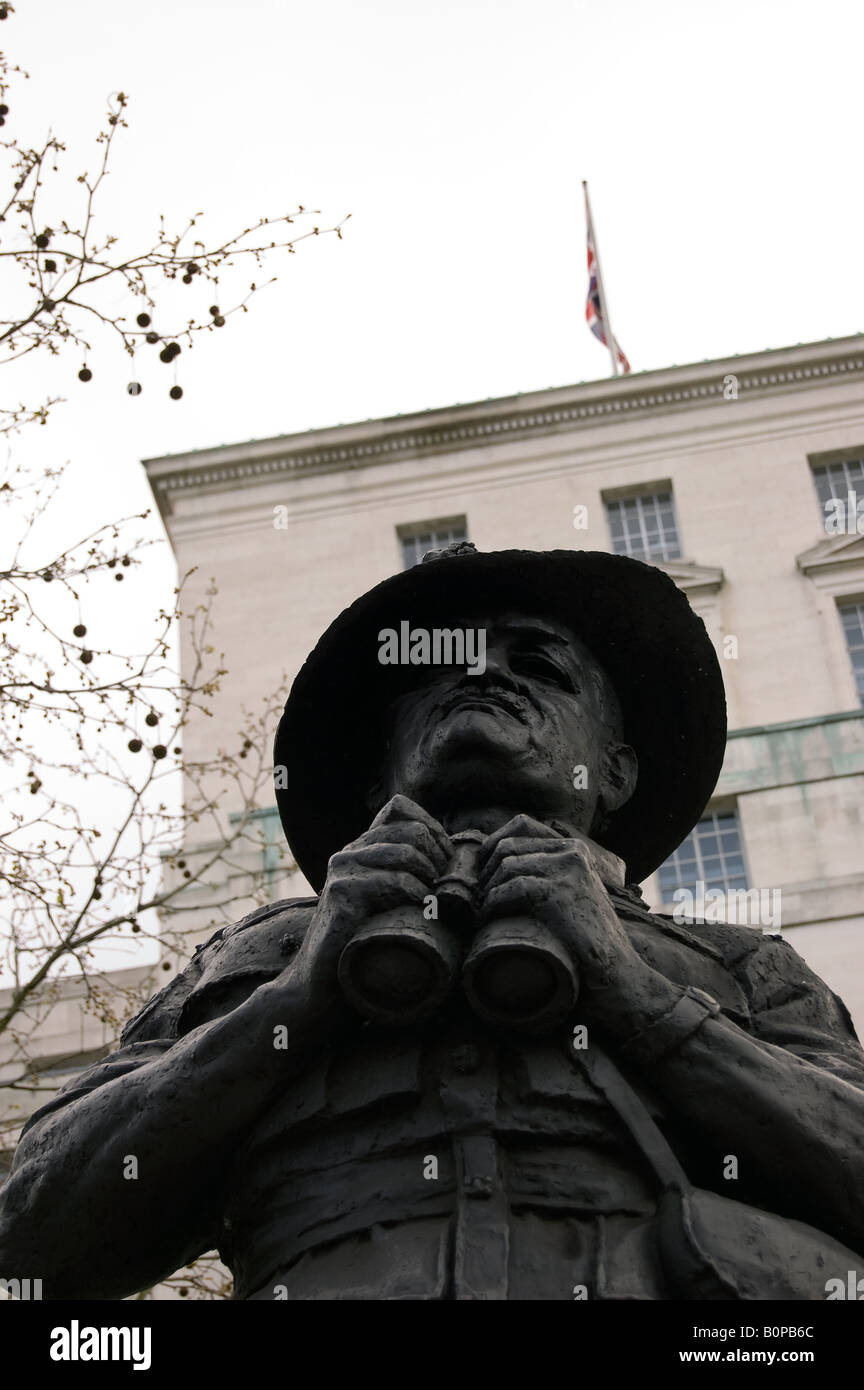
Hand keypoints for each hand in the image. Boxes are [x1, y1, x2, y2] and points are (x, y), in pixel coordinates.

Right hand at [289, 794, 450, 1016]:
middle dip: (442, 860)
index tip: (453, 870)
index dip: (440, 838)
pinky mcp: (340, 892)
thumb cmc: (363, 952)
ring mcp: (342, 869)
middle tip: (453, 893)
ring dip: (433, 880)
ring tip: (440, 906)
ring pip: (406, 853)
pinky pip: (393, 881)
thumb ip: (409, 881)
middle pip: (413, 832)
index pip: (407, 816)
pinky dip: (418, 896)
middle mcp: (349, 852)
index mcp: (361, 849)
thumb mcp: (389, 908)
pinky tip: (423, 915)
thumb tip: (459, 866)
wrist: (320, 990)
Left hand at [474, 814, 666, 1031]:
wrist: (615, 970)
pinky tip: (487, 919)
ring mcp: (567, 870)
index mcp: (575, 848)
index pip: (522, 825)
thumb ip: (550, 873)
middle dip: (485, 871)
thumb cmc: (588, 939)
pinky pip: (512, 888)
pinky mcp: (559, 893)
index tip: (479, 866)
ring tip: (481, 912)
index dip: (492, 842)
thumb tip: (503, 865)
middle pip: (508, 846)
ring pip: (506, 867)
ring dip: (486, 891)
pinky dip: (492, 905)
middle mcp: (572, 852)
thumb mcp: (573, 893)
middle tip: (477, 897)